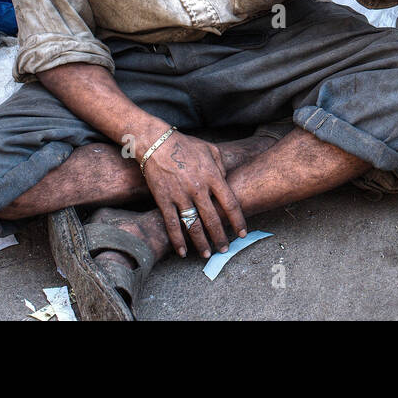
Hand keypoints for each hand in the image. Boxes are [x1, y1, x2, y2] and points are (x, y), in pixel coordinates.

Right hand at [140, 131, 246, 257]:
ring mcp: (180, 195)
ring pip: (193, 226)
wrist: (156, 143)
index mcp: (213, 176)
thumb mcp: (210, 150)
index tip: (242, 233)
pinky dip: (178, 240)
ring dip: (201, 243)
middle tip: (225, 249)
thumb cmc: (186, 145)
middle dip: (220, 238)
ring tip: (207, 254)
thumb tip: (227, 182)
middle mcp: (198, 188)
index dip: (238, 221)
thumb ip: (222, 167)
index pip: (230, 204)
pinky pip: (172, 224)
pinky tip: (183, 252)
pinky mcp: (163, 200)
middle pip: (213, 219)